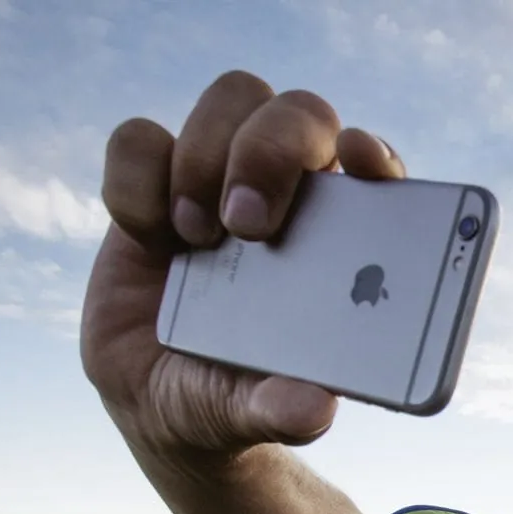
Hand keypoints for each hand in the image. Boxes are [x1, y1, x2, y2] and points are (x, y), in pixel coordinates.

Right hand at [80, 72, 406, 458]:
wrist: (162, 405)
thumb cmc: (234, 398)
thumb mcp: (254, 414)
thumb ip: (285, 411)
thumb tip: (314, 407)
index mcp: (344, 240)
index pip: (375, 167)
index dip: (373, 153)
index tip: (358, 161)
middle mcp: (291, 194)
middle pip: (302, 113)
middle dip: (274, 149)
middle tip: (247, 223)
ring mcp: (221, 181)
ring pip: (232, 99)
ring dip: (207, 157)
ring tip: (197, 236)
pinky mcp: (152, 186)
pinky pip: (140, 139)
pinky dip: (137, 178)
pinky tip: (148, 234)